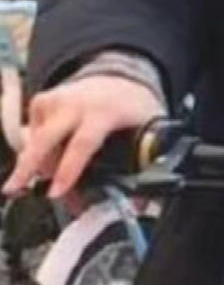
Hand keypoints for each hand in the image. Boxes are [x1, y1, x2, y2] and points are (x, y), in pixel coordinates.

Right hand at [3, 76, 163, 198]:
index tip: (56, 193)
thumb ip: (142, 164)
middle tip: (14, 189)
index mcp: (105, 111)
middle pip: (45, 139)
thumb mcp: (147, 129)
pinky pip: (33, 134)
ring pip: (37, 142)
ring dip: (42, 166)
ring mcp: (57, 100)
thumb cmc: (131, 108)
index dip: (68, 170)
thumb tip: (139, 205)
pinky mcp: (42, 100)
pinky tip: (52, 157)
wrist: (120, 78)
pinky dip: (39, 151)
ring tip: (56, 180)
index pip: (83, 143)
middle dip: (28, 167)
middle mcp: (76, 103)